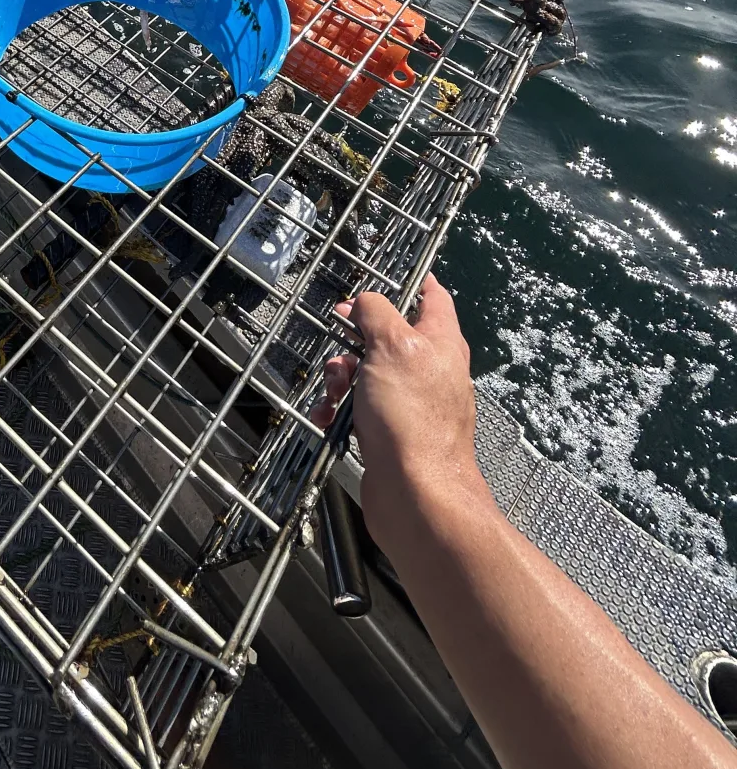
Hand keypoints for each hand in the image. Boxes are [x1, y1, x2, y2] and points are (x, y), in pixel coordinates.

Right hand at [311, 274, 489, 554]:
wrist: (417, 493)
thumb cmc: (411, 418)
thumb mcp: (390, 345)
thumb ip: (376, 313)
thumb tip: (364, 301)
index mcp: (440, 341)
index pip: (432, 296)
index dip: (410, 281)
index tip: (383, 275)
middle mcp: (431, 369)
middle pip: (387, 337)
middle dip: (354, 342)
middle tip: (341, 353)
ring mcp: (413, 402)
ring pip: (368, 374)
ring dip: (341, 379)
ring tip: (334, 396)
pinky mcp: (394, 432)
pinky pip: (361, 409)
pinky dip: (341, 410)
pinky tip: (329, 419)